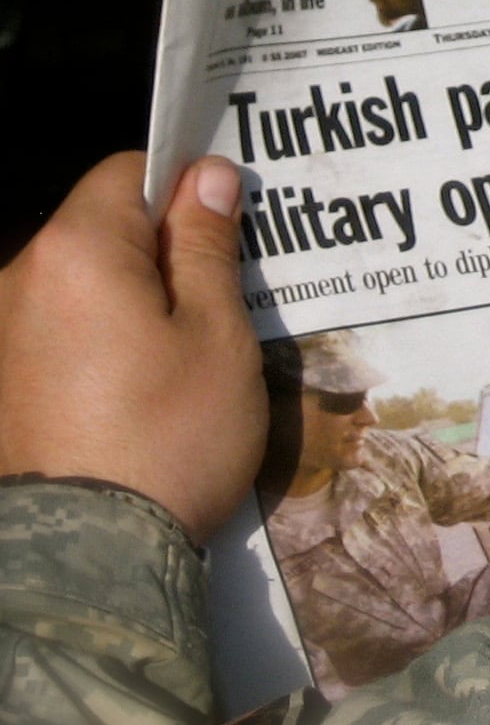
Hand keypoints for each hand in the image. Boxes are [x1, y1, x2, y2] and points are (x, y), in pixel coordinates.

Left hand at [0, 154, 265, 541]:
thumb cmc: (170, 434)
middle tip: (224, 304)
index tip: (231, 233)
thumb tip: (207, 176)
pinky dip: (104, 341)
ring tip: (187, 359)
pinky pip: (62, 331)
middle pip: (102, 228)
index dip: (185, 188)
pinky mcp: (4, 382)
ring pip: (83, 284)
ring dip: (136, 300)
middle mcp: (21, 279)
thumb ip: (205, 246)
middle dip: (163, 249)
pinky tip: (143, 393)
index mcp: (75, 252)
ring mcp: (3, 334)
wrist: (90, 553)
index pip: (127, 171)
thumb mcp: (216, 332)